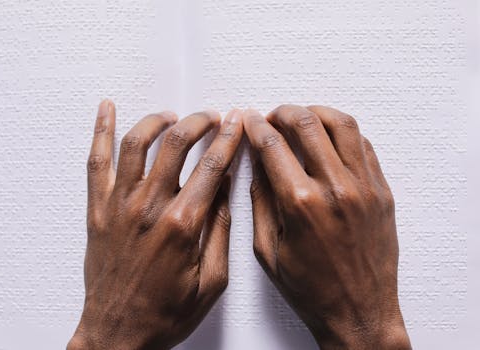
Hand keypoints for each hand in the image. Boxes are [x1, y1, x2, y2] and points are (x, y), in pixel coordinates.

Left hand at [67, 101, 242, 349]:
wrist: (118, 334)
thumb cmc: (164, 313)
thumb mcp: (212, 280)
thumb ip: (220, 230)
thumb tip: (225, 190)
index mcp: (182, 225)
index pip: (212, 166)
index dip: (229, 139)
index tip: (237, 122)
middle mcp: (148, 208)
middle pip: (176, 145)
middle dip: (199, 122)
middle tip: (212, 117)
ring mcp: (119, 206)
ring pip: (137, 144)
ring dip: (158, 121)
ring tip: (172, 116)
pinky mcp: (98, 210)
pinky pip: (96, 161)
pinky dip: (100, 131)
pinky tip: (106, 110)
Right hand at [244, 105, 410, 349]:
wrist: (359, 312)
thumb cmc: (311, 289)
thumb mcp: (268, 249)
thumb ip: (260, 200)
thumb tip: (256, 163)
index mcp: (300, 204)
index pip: (272, 145)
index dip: (255, 126)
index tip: (248, 118)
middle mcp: (335, 189)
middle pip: (307, 124)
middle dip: (283, 112)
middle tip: (272, 116)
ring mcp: (364, 188)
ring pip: (342, 125)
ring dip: (316, 113)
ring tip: (301, 118)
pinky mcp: (382, 193)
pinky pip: (364, 146)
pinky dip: (344, 132)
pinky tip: (329, 138)